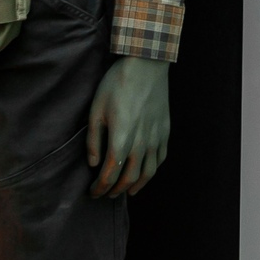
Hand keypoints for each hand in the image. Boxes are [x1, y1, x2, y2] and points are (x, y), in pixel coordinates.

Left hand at [86, 56, 170, 197]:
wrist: (146, 65)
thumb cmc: (117, 84)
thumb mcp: (96, 109)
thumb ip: (94, 140)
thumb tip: (94, 164)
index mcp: (121, 138)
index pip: (110, 173)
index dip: (100, 187)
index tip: (93, 192)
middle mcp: (141, 142)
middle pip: (129, 177)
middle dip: (115, 190)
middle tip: (105, 194)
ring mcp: (156, 138)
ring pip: (148, 173)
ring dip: (135, 186)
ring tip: (125, 191)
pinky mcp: (165, 131)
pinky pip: (160, 159)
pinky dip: (151, 172)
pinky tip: (144, 173)